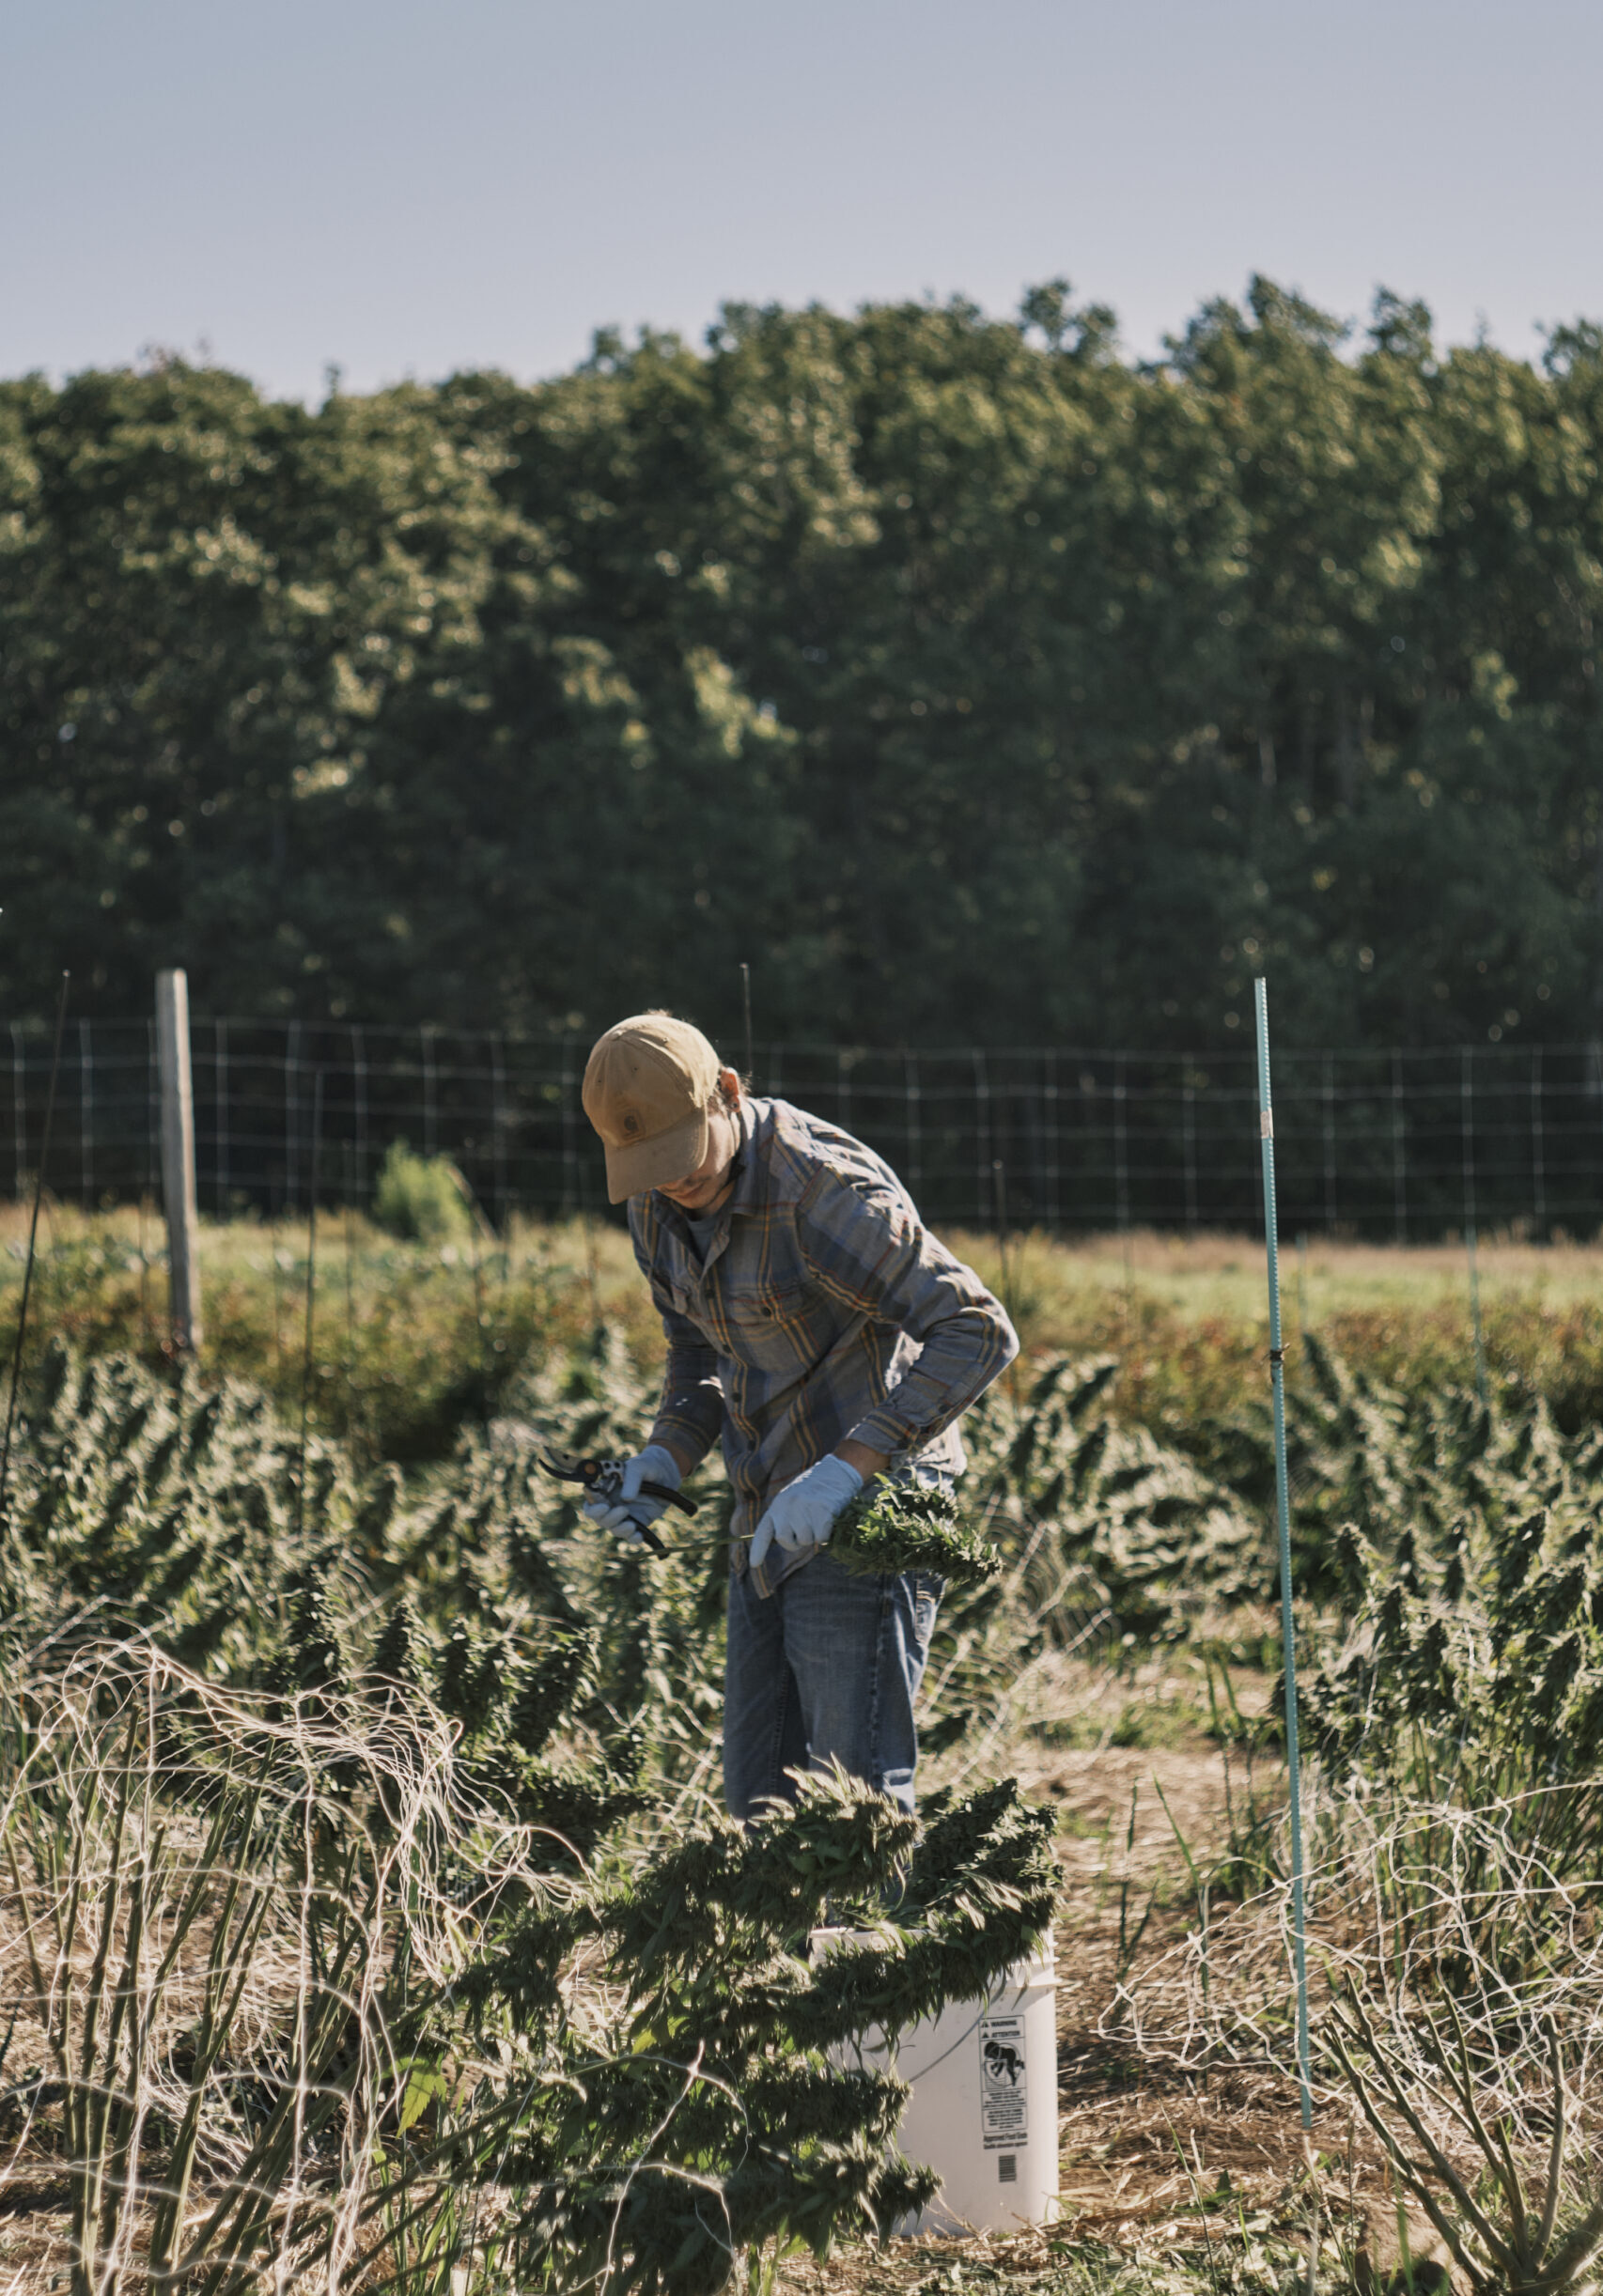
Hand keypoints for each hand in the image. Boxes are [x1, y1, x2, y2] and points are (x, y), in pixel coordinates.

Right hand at [582, 1444, 681, 1543]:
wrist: (667, 1473)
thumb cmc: (647, 1466)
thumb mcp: (639, 1467)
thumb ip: (631, 1480)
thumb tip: (626, 1499)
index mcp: (605, 1490)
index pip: (590, 1504)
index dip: (593, 1509)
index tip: (604, 1507)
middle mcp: (612, 1504)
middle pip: (600, 1520)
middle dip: (609, 1519)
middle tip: (623, 1510)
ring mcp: (625, 1515)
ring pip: (614, 1529)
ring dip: (620, 1530)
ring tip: (632, 1525)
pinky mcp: (639, 1522)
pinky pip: (631, 1536)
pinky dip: (633, 1539)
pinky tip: (639, 1536)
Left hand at [749, 1453, 862, 1574]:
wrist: (835, 1473)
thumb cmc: (813, 1492)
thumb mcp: (792, 1501)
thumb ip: (785, 1520)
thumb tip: (788, 1542)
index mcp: (777, 1505)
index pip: (763, 1531)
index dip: (758, 1550)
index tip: (754, 1565)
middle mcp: (787, 1506)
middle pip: (785, 1541)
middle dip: (796, 1543)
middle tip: (806, 1532)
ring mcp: (804, 1508)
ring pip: (805, 1541)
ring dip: (813, 1537)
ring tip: (818, 1520)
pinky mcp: (822, 1511)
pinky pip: (821, 1538)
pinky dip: (826, 1535)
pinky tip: (828, 1520)